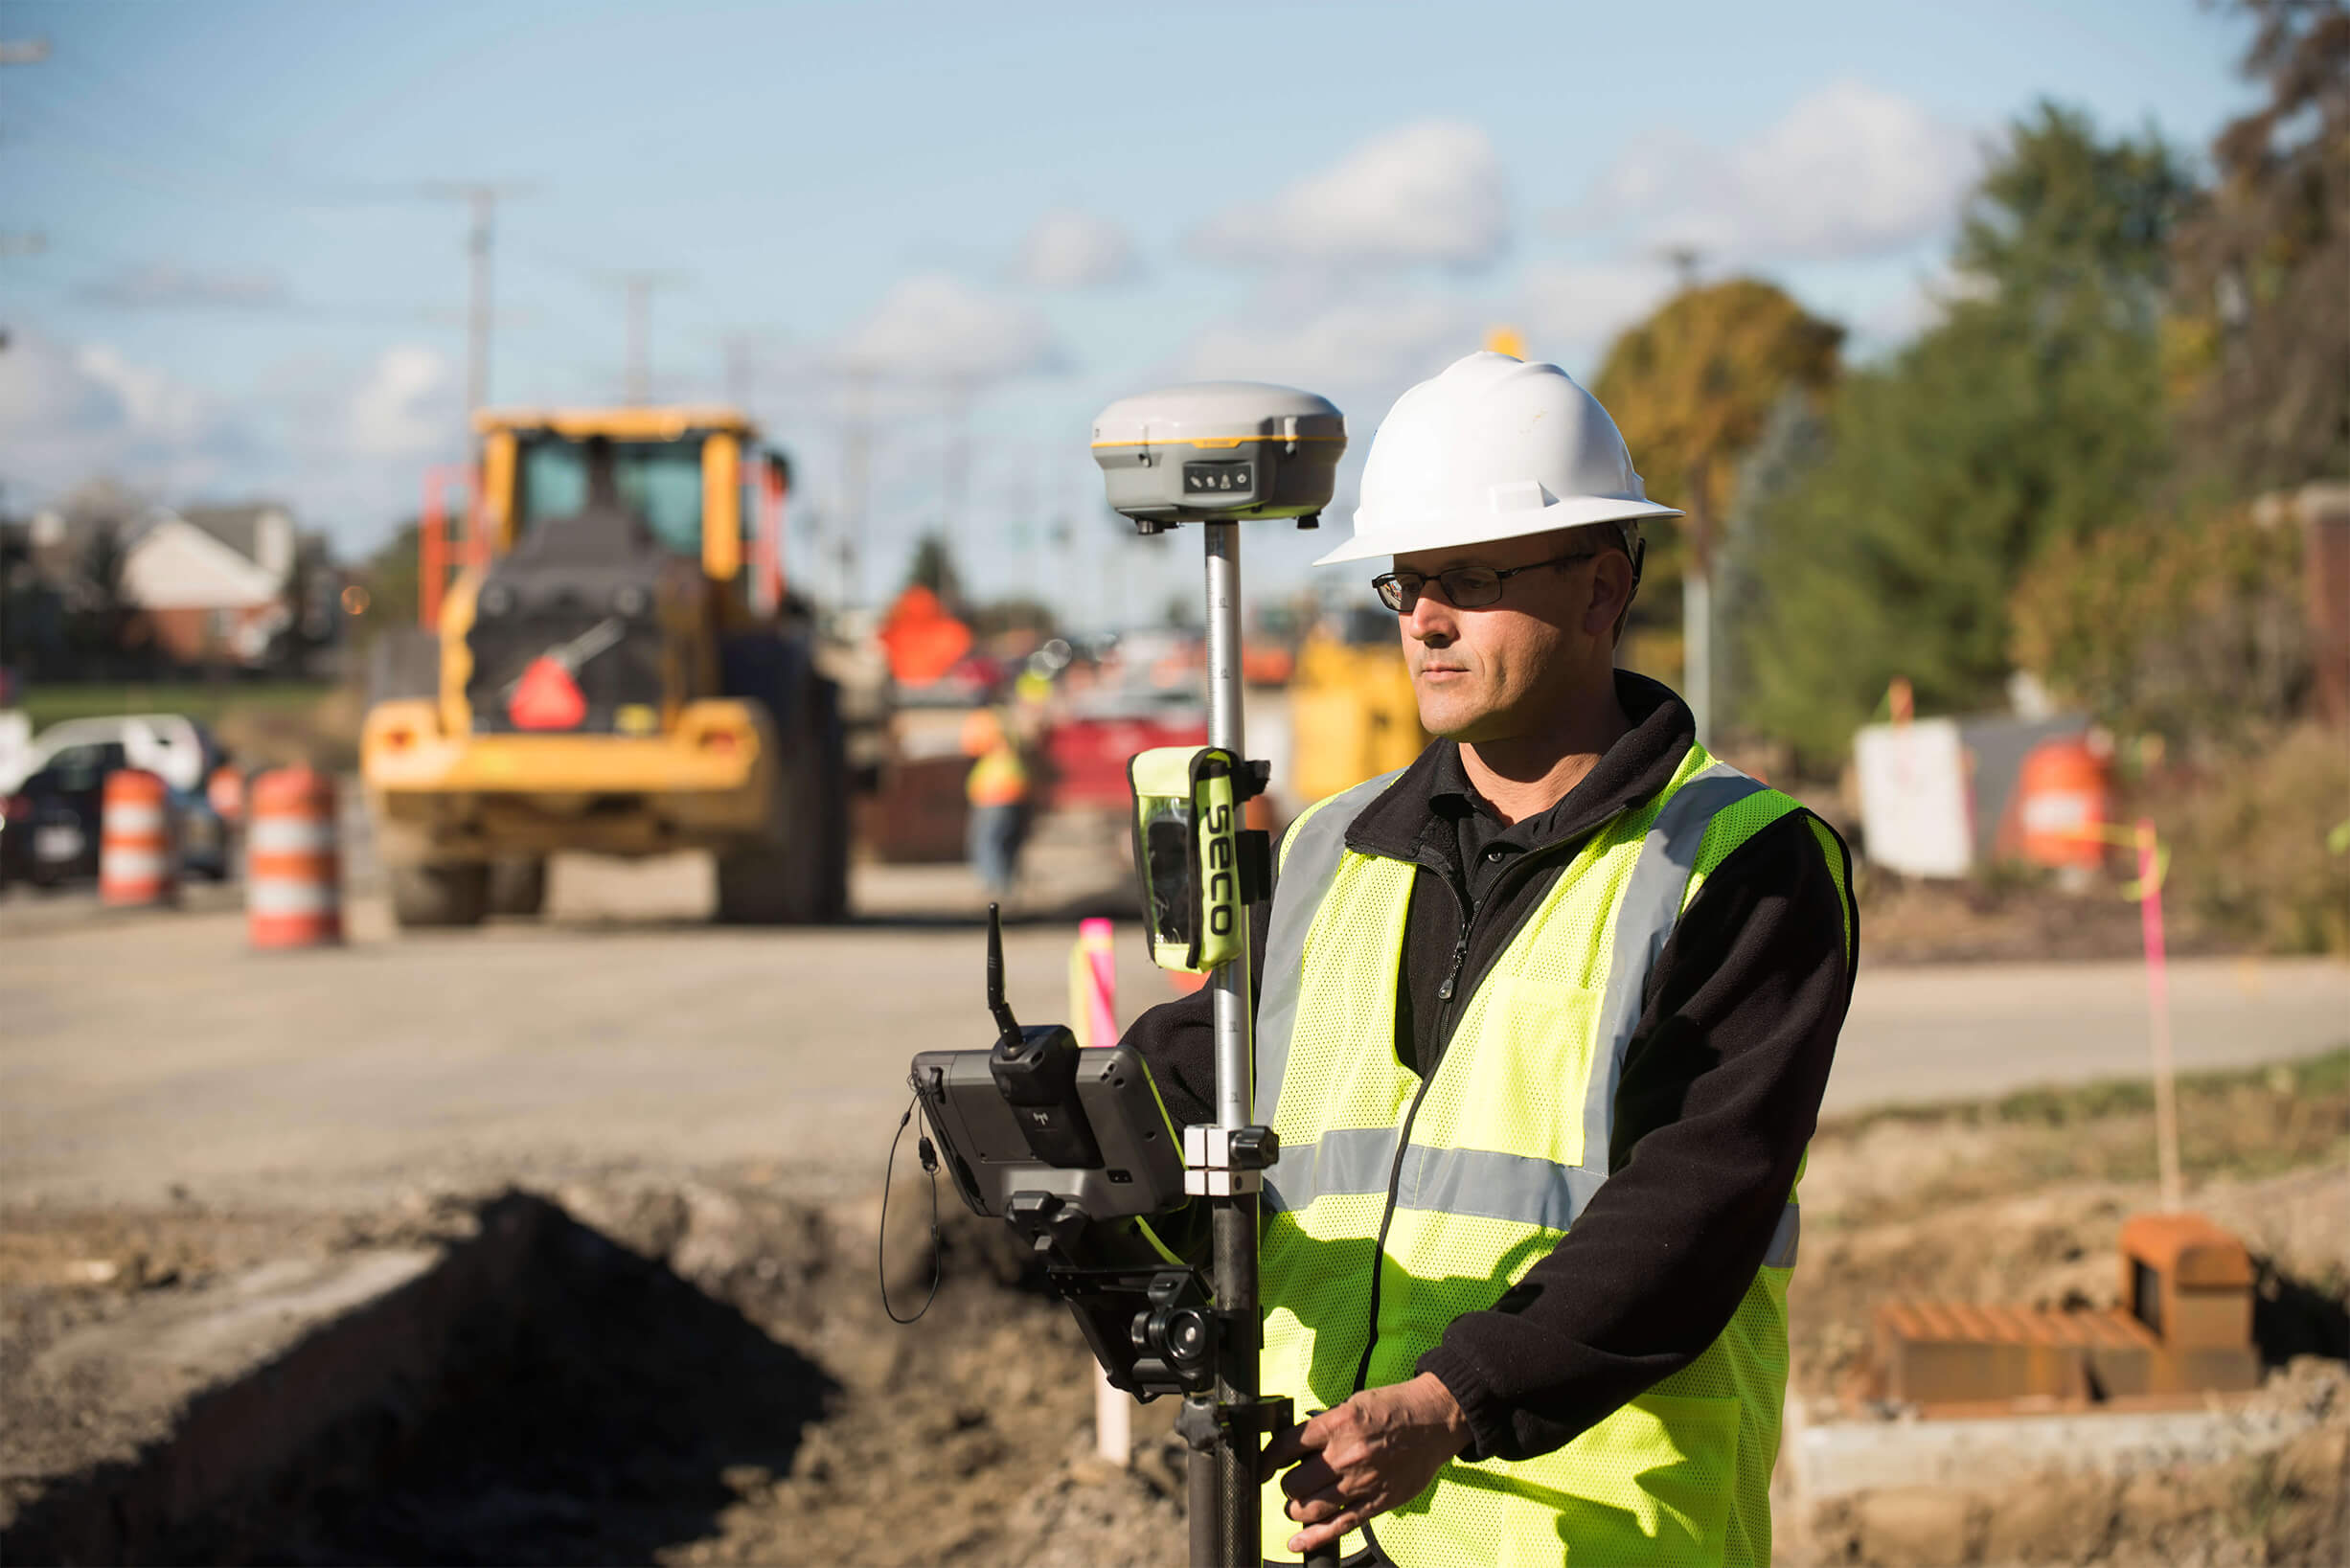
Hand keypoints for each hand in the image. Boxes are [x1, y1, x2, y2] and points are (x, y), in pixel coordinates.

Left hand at [1259, 1372, 1470, 1556]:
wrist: (1435, 1419)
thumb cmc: (1393, 1409)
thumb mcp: (1352, 1405)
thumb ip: (1324, 1427)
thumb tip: (1294, 1446)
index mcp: (1337, 1425)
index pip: (1285, 1447)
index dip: (1267, 1459)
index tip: (1264, 1466)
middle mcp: (1345, 1456)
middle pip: (1294, 1483)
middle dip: (1288, 1485)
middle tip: (1293, 1482)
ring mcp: (1361, 1482)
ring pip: (1310, 1508)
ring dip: (1297, 1509)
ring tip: (1298, 1504)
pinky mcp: (1377, 1502)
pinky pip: (1339, 1526)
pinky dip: (1314, 1538)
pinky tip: (1298, 1543)